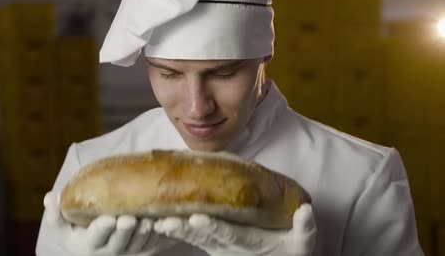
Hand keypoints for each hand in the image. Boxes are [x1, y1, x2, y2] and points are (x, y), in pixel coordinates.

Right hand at [43, 192, 175, 255]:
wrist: (95, 245)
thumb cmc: (77, 230)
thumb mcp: (62, 226)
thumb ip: (55, 213)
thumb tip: (50, 196)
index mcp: (88, 245)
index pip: (95, 238)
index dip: (102, 229)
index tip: (108, 219)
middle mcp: (109, 252)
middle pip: (119, 243)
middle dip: (126, 231)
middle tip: (130, 219)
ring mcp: (128, 252)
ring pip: (139, 245)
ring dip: (145, 234)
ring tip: (149, 220)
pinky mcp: (144, 250)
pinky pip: (154, 244)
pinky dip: (160, 235)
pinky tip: (165, 222)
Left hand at [153, 204, 315, 255]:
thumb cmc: (289, 250)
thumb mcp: (303, 244)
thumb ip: (304, 229)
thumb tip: (305, 210)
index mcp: (249, 242)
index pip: (228, 234)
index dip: (212, 227)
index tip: (196, 220)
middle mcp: (228, 246)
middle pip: (202, 237)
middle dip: (183, 229)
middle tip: (165, 222)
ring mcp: (216, 245)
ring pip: (192, 237)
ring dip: (174, 230)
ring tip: (155, 220)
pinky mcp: (209, 241)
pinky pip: (189, 236)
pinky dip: (173, 229)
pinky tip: (155, 219)